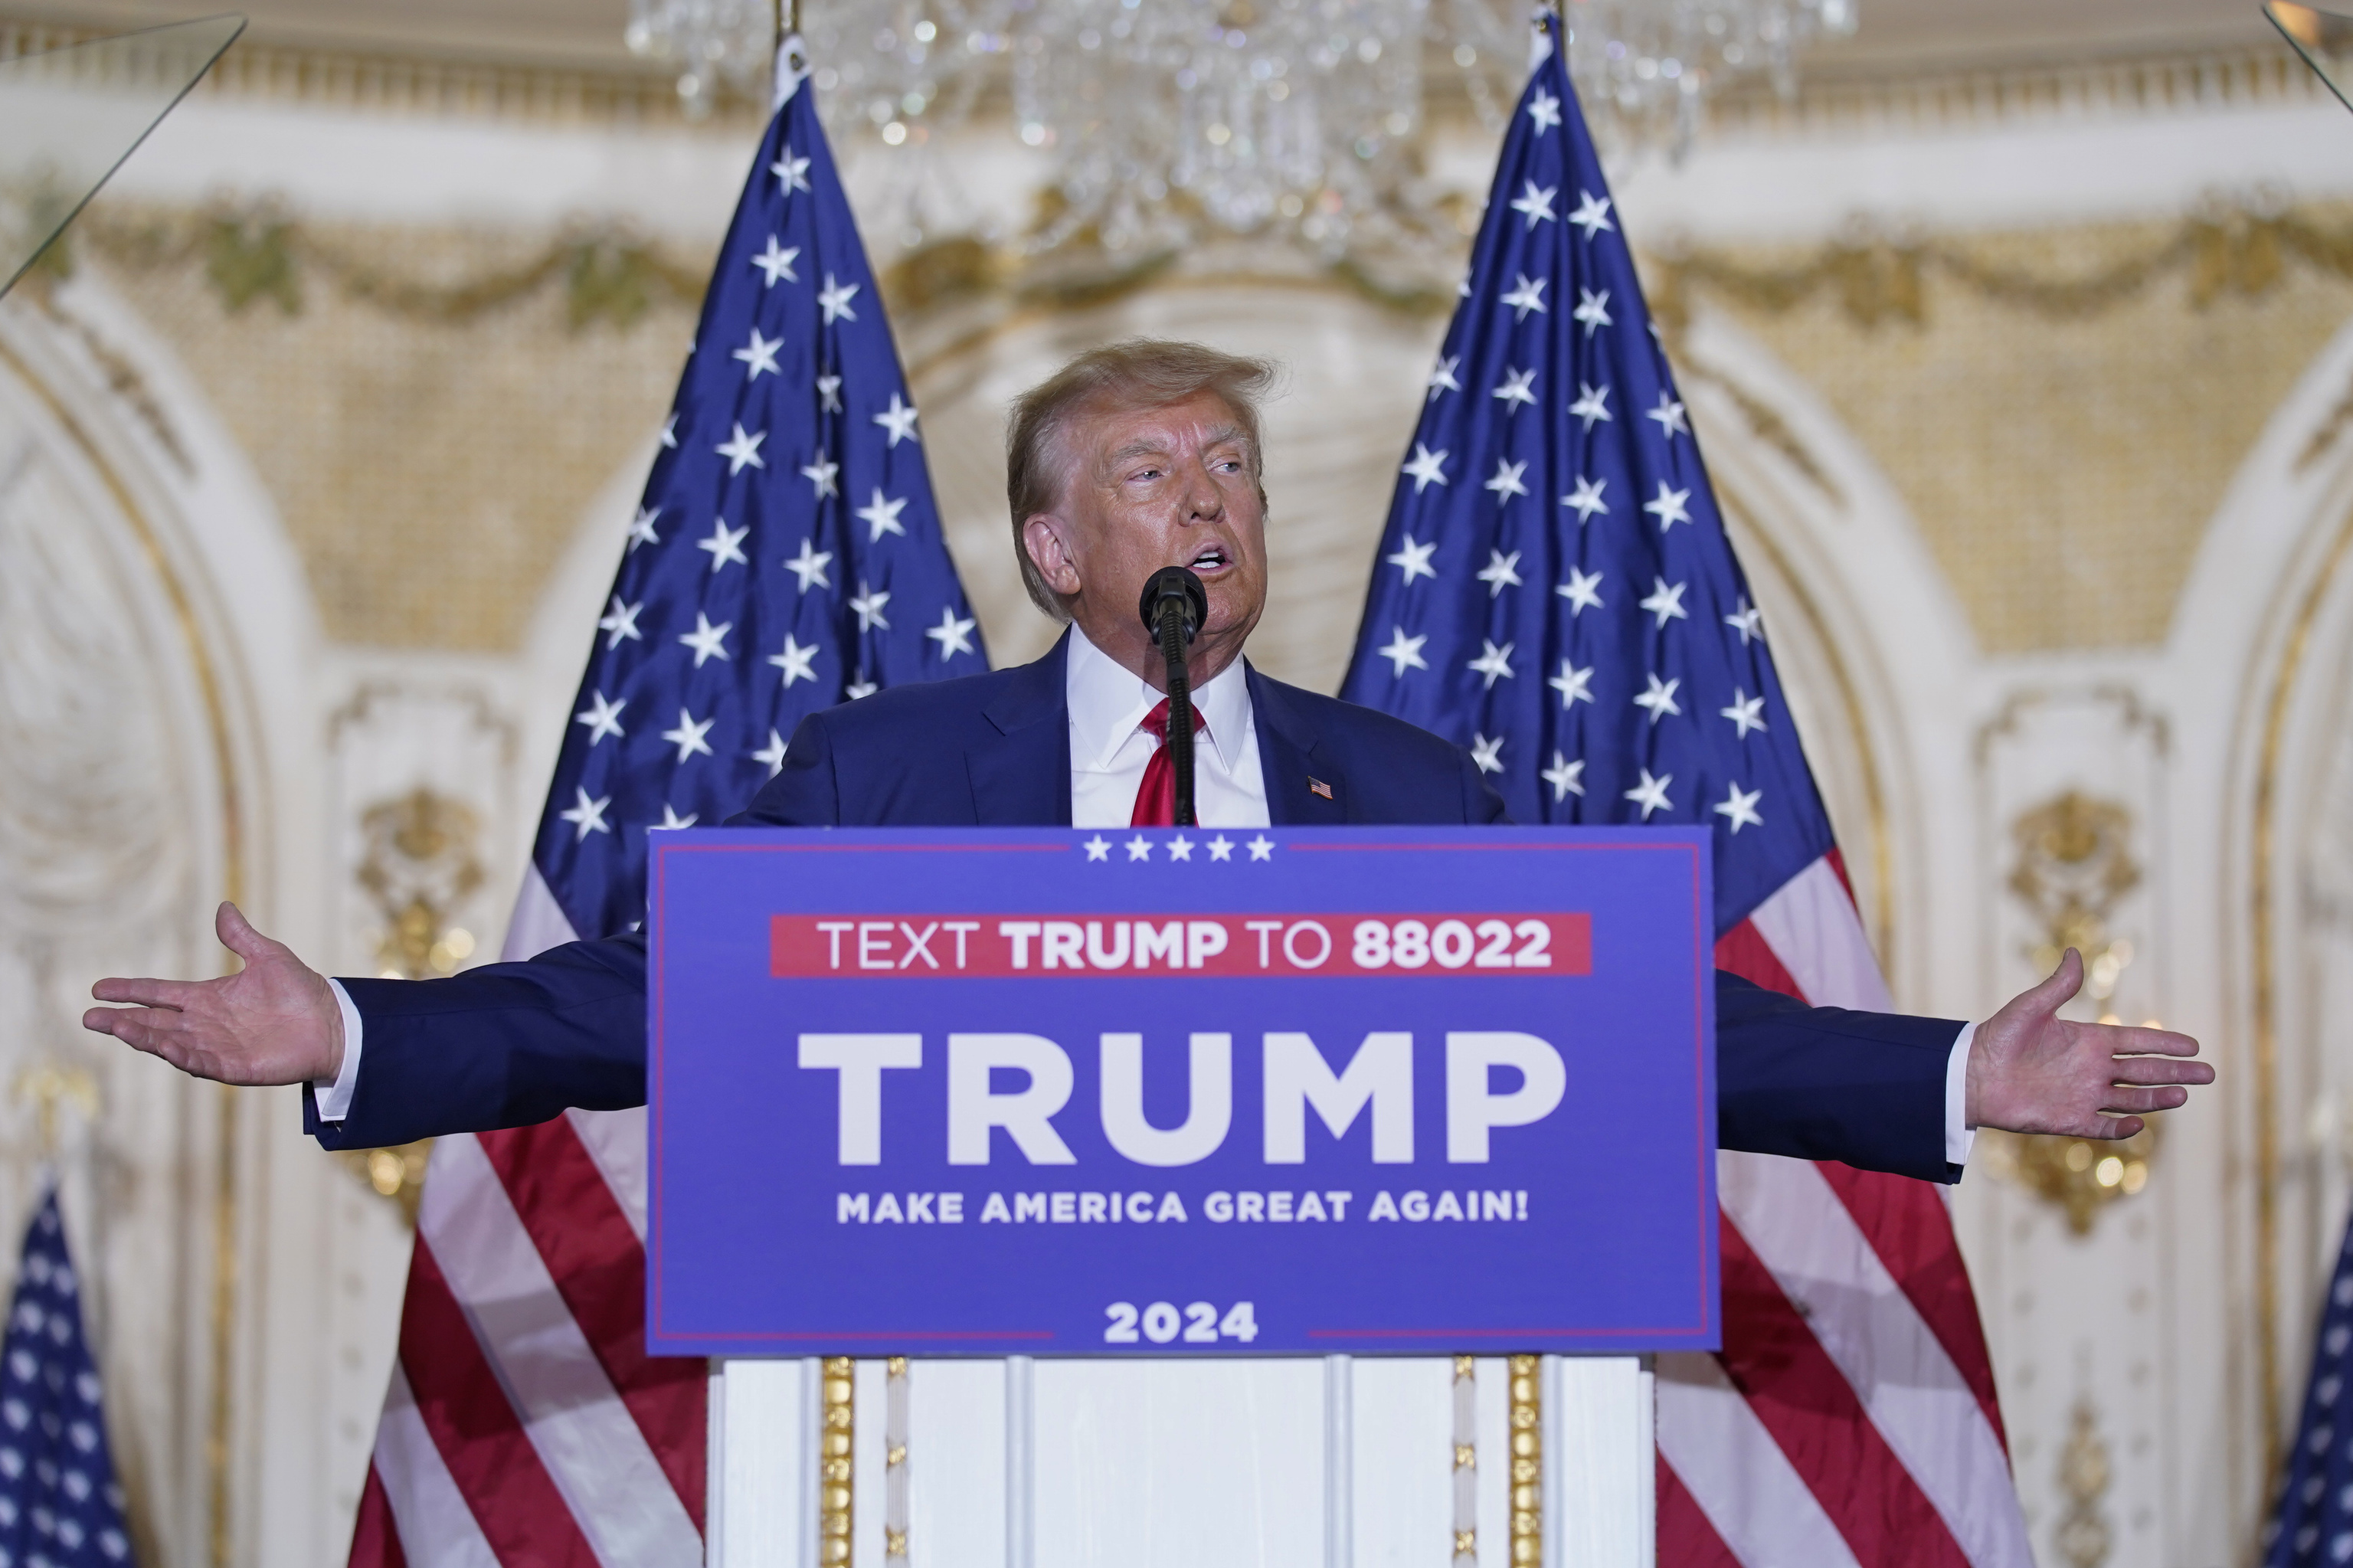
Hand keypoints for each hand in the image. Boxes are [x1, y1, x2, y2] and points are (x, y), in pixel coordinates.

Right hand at [83, 902, 343, 1086]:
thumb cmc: (301, 991)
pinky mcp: (234, 1067)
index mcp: (208, 998)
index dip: (131, 991)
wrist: (333, 1023)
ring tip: (116, 1028)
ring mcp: (217, 1047)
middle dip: (122, 1020)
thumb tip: (224, 907)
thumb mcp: (268, 956)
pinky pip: (200, 1062)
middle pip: (155, 1021)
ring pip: (170, 1043)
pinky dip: (180, 1055)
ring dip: (143, 1036)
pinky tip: (161, 1046)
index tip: (98, 988)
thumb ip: (241, 937)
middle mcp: (205, 1024)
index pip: (160, 994)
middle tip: (89, 1017)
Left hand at [1966, 948, 2211, 1138]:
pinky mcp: (2069, 1119)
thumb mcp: (2031, 1007)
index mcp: (2088, 1040)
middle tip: (2209, 1073)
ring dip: (2157, 1098)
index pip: (2137, 1041)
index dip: (2165, 1043)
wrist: (1972, 1074)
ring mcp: (2083, 1095)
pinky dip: (2121, 1127)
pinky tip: (2138, 1124)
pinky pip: (2102, 1126)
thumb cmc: (1999, 1037)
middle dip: (2177, 1072)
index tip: (2194, 1045)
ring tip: (2184, 1094)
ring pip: (2131, 1099)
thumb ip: (2058, 985)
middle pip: (2144, 1071)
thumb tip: (2074, 951)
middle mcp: (2092, 1069)